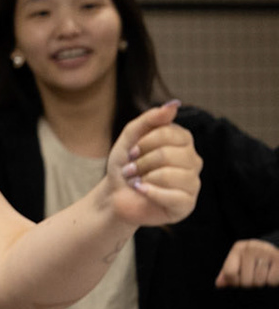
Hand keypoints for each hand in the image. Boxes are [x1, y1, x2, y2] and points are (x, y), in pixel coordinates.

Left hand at [105, 102, 199, 227]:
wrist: (114, 196)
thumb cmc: (125, 165)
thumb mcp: (130, 138)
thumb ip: (150, 119)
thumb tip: (174, 104)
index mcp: (183, 141)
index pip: (169, 132)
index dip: (144, 142)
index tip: (131, 152)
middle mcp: (193, 160)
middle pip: (168, 154)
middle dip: (141, 163)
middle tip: (131, 170)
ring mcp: (193, 183)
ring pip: (169, 175)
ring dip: (143, 178)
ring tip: (136, 182)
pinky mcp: (187, 204)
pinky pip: (172, 196)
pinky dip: (149, 193)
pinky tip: (142, 191)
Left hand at [217, 239, 278, 287]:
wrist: (277, 254)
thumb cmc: (255, 261)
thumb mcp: (239, 264)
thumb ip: (227, 274)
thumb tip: (219, 284)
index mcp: (239, 248)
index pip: (229, 273)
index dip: (234, 282)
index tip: (239, 279)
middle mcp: (251, 248)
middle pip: (245, 281)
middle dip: (250, 283)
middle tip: (255, 275)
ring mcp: (267, 252)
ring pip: (259, 282)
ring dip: (261, 282)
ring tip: (264, 273)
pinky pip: (271, 281)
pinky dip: (272, 281)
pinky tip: (273, 272)